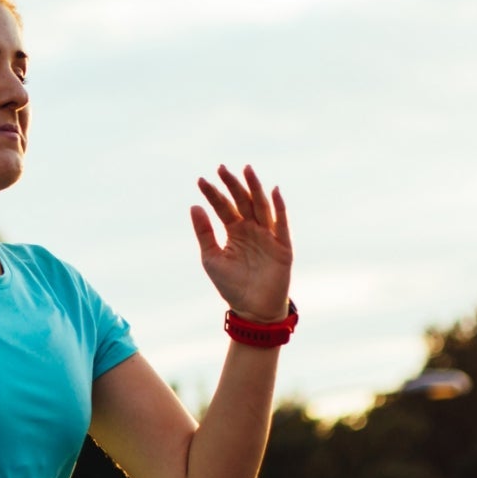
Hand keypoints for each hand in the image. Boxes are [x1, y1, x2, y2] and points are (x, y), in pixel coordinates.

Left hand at [192, 164, 293, 321]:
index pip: (223, 206)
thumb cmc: (231, 285)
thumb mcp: (211, 257)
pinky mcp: (282, 246)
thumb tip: (194, 206)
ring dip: (255, 188)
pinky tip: (273, 191)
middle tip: (221, 168)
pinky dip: (279, 207)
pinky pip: (281, 223)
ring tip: (246, 170)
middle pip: (243, 201)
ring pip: (262, 206)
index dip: (213, 194)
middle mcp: (252, 229)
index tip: (200, 180)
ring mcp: (268, 235)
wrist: (253, 309)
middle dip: (233, 184)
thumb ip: (204, 232)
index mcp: (235, 231)